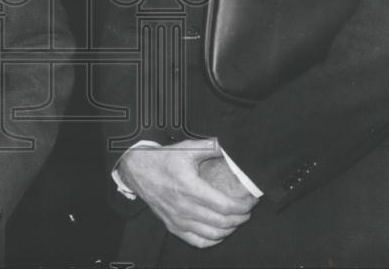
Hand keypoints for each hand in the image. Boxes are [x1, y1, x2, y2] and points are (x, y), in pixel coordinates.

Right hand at [117, 139, 255, 247]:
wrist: (137, 170)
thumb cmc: (163, 159)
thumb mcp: (186, 148)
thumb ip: (210, 147)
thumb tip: (230, 147)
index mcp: (190, 188)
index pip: (225, 206)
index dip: (243, 205)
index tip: (251, 199)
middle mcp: (184, 208)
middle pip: (223, 222)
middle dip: (241, 217)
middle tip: (247, 208)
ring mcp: (178, 220)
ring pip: (213, 234)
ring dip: (230, 228)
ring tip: (237, 218)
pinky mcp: (173, 227)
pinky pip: (198, 241)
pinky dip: (214, 239)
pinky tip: (220, 230)